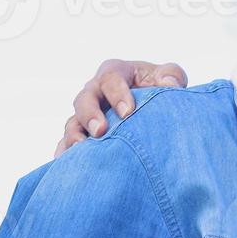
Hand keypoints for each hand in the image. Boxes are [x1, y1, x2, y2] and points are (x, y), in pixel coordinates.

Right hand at [54, 59, 187, 156]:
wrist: (153, 108)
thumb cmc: (158, 87)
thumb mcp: (168, 76)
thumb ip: (171, 75)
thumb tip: (169, 85)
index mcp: (115, 73)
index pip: (110, 78)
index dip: (117, 94)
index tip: (128, 112)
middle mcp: (95, 92)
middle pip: (84, 99)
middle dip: (90, 115)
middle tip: (101, 131)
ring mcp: (86, 114)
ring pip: (73, 122)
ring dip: (74, 135)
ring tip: (82, 149)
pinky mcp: (82, 133)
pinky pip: (67, 143)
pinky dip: (65, 153)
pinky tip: (67, 164)